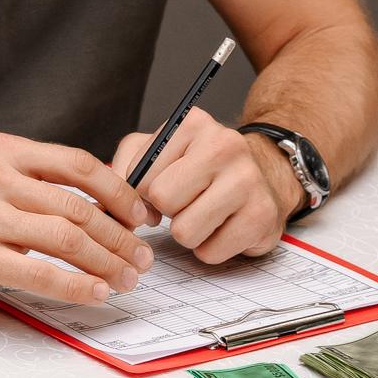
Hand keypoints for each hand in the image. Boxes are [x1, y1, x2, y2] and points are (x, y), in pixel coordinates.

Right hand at [0, 133, 155, 305]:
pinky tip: (94, 293)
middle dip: (120, 236)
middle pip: (78, 205)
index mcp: (4, 150)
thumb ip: (36, 183)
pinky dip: (76, 285)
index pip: (79, 164)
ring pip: (66, 237)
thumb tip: (105, 206)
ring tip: (126, 279)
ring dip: (106, 262)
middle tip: (142, 258)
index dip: (119, 192)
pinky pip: (40, 273)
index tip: (142, 217)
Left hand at [111, 108, 294, 264]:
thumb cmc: (202, 166)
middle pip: (165, 201)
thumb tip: (113, 203)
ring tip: (202, 215)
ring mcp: (248, 180)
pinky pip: (211, 253)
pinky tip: (222, 228)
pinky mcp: (262, 217)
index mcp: (193, 124)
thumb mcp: (159, 151)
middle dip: (167, 211)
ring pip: (185, 232)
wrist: (264, 174)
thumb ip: (126, 167)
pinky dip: (209, 248)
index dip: (145, 193)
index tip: (161, 190)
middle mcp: (225, 145)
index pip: (143, 176)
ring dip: (187, 233)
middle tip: (184, 203)